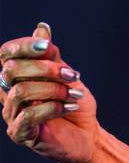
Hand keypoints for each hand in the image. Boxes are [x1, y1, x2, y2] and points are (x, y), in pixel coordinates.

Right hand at [0, 23, 98, 162]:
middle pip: (12, 70)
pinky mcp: (20, 134)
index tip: (48, 47)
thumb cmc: (72, 101)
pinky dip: (53, 107)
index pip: (6, 53)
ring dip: (54, 89)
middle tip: (73, 75)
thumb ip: (50, 54)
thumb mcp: (65, 73)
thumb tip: (42, 28)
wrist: (86, 133)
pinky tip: (70, 106)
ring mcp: (11, 114)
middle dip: (46, 68)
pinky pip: (28, 115)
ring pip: (22, 91)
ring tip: (75, 94)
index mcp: (17, 75)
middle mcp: (8, 92)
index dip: (24, 45)